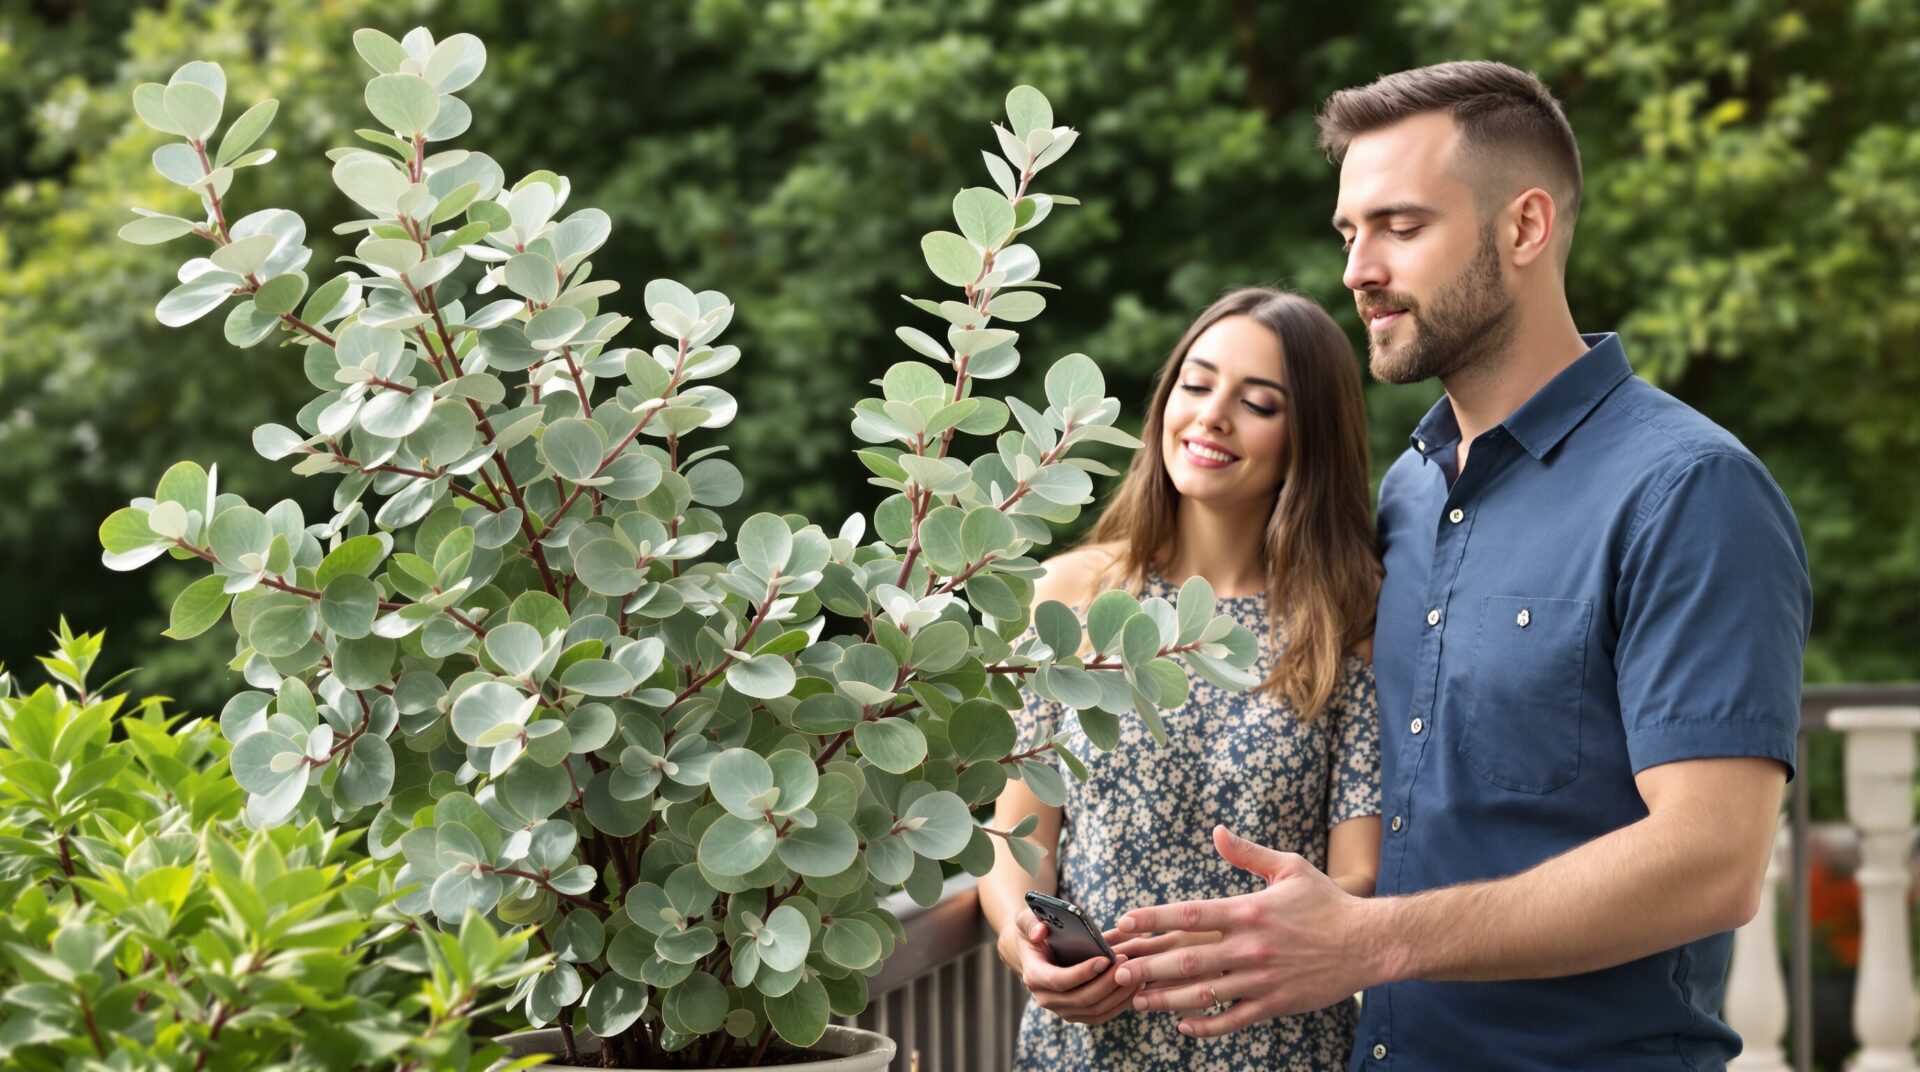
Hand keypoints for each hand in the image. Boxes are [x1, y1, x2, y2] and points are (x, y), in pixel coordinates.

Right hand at [996, 908, 1140, 1024]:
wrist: (1034, 953)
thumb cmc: (1034, 932)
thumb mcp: (1026, 921)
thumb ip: (1030, 924)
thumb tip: (1041, 932)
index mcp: (1034, 976)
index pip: (1059, 981)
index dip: (1082, 973)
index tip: (1105, 959)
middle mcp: (1046, 998)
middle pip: (1082, 999)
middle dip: (1107, 982)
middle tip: (1126, 961)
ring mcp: (1062, 1010)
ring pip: (1095, 1010)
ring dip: (1118, 995)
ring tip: (1136, 973)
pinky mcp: (1077, 1014)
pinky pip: (1101, 1015)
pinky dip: (1120, 1004)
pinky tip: (1134, 987)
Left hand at [1111, 825, 1386, 1036]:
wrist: (1369, 942)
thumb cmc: (1327, 903)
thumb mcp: (1289, 868)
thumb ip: (1248, 854)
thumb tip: (1217, 832)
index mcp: (1249, 910)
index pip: (1190, 914)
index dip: (1153, 919)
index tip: (1125, 923)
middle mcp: (1250, 946)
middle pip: (1187, 960)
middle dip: (1147, 967)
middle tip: (1116, 972)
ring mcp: (1261, 979)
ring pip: (1203, 994)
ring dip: (1165, 1000)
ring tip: (1137, 1001)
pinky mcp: (1275, 1003)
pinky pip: (1232, 1020)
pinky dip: (1205, 1026)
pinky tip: (1182, 1026)